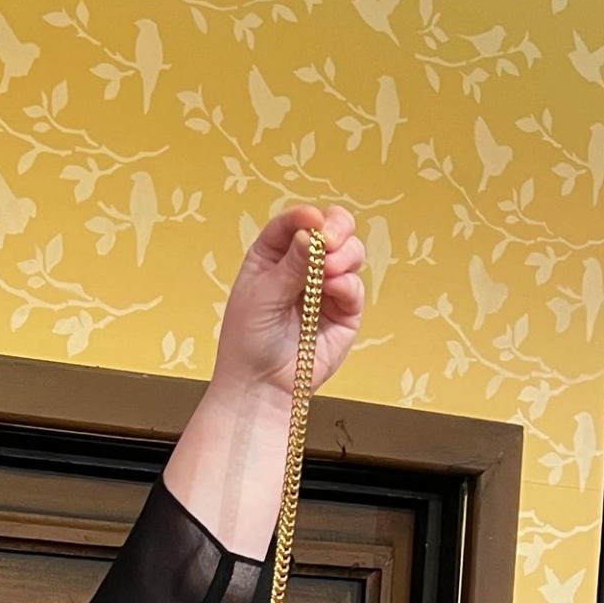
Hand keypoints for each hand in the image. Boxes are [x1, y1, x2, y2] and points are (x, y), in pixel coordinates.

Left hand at [208, 203, 366, 407]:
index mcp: (274, 256)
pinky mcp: (345, 311)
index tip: (313, 221)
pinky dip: (347, 284)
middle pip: (331, 229)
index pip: (294, 223)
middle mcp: (303, 265)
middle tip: (329, 241)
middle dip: (336, 228)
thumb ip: (290, 265)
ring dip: (344, 254)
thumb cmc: (249, 339)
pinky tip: (333, 289)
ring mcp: (326, 287)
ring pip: (350, 253)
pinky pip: (354, 288)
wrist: (261, 385)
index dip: (306, 217)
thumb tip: (312, 233)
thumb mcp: (262, 295)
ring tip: (328, 271)